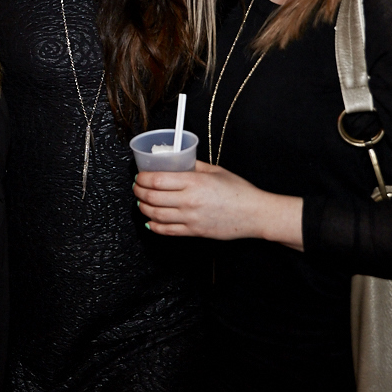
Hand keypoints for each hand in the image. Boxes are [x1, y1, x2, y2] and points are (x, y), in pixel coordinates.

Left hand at [133, 160, 303, 248]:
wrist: (255, 214)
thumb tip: (178, 161)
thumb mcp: (216, 170)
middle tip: (137, 188)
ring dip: (143, 208)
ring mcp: (190, 218)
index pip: (157, 180)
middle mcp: (189, 200)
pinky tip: (150, 221)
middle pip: (152, 197)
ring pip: (156, 215)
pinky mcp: (194, 231)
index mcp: (194, 182)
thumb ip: (194, 165)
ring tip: (141, 203)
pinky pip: (168, 230)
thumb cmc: (239, 191)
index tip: (139, 177)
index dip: (143, 178)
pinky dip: (154, 226)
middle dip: (139, 192)